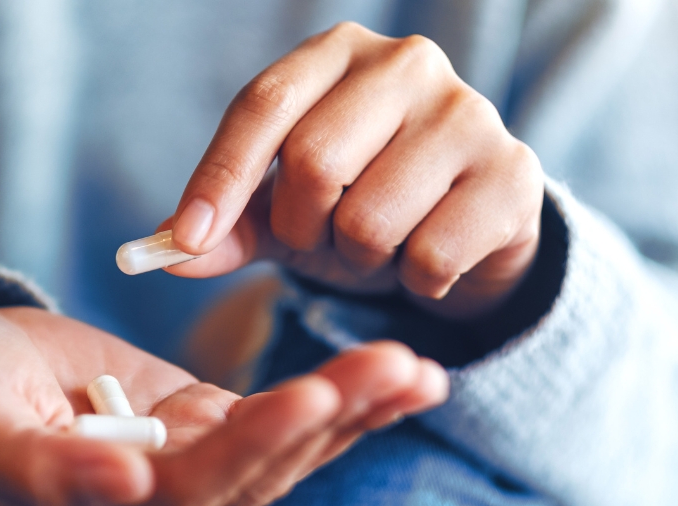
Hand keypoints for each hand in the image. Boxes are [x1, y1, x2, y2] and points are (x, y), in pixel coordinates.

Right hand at [0, 307, 447, 505]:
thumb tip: (123, 486)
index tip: (306, 399)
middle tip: (396, 366)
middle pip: (252, 475)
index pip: (185, 492)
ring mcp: (178, 474)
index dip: (248, 451)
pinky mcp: (196, 431)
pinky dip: (335, 402)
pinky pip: (273, 424)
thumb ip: (36, 466)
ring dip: (348, 413)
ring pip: (277, 454)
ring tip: (416, 371)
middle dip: (325, 420)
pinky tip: (397, 380)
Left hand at [165, 22, 543, 318]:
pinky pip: (430, 257)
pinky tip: (429, 257)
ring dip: (358, 258)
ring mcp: (469, 112)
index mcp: (338, 52)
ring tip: (379, 242)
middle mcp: (406, 63)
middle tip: (322, 235)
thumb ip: (224, 227)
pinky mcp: (513, 174)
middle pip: (312, 162)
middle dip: (301, 227)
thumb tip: (163, 256)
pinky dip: (415, 280)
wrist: (465, 225)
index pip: (263, 104)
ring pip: (369, 219)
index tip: (186, 238)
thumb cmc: (360, 201)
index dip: (218, 177)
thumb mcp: (284, 209)